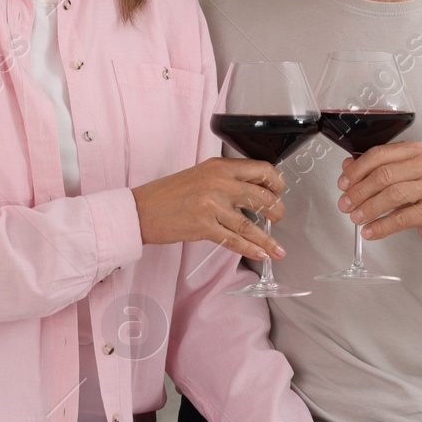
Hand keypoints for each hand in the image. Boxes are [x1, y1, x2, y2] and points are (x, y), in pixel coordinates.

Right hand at [132, 157, 287, 260]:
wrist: (141, 210)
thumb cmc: (168, 194)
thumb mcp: (200, 175)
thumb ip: (225, 179)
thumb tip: (252, 190)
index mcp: (219, 167)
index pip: (261, 169)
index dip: (276, 182)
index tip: (279, 191)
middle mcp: (218, 183)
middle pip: (261, 196)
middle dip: (277, 210)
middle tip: (279, 218)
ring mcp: (212, 205)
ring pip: (250, 223)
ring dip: (268, 238)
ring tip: (278, 248)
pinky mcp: (204, 226)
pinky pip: (234, 240)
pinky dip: (251, 249)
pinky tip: (262, 254)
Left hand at [336, 141, 421, 247]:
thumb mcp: (404, 177)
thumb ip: (378, 170)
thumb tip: (347, 167)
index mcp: (416, 151)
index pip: (380, 154)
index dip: (357, 170)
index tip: (343, 184)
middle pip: (384, 175)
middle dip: (359, 191)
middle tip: (345, 204)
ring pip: (392, 195)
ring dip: (368, 209)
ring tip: (356, 218)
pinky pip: (402, 218)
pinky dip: (382, 226)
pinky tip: (370, 231)